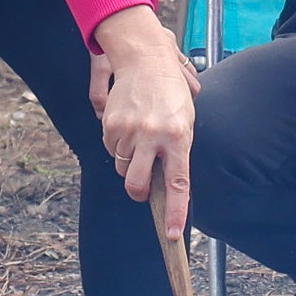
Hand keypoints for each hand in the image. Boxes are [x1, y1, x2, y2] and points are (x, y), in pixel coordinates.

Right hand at [91, 7, 197, 232]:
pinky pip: (112, 150)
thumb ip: (178, 151)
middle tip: (144, 188)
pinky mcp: (111, 125)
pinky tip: (130, 125)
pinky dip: (119, 145)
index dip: (174, 213)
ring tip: (142, 136)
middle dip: (139, 194)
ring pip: (124, 168)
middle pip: (137, 186)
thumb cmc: (171, 94)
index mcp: (178, 138)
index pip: (178, 185)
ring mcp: (130, 132)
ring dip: (131, 162)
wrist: (145, 60)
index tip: (171, 234)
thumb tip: (168, 185)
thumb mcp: (185, 120)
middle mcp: (153, 137)